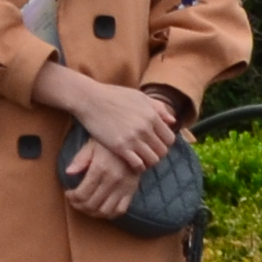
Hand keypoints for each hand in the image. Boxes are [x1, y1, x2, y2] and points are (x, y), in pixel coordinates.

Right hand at [51, 67, 179, 172]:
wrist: (89, 98)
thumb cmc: (113, 95)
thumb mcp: (139, 96)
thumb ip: (158, 108)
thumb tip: (172, 121)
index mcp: (152, 115)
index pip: (170, 138)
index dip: (164, 143)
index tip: (156, 143)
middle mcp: (145, 128)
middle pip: (162, 151)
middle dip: (157, 153)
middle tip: (148, 152)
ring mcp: (133, 138)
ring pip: (152, 160)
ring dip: (148, 161)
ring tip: (141, 158)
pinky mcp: (120, 147)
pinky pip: (138, 164)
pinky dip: (138, 166)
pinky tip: (132, 161)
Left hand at [63, 133, 151, 217]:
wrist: (133, 140)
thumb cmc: (108, 142)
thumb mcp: (91, 145)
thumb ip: (80, 159)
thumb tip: (68, 172)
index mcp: (100, 168)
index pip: (82, 193)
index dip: (72, 197)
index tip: (68, 193)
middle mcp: (112, 180)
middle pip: (92, 204)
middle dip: (79, 206)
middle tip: (74, 201)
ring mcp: (123, 187)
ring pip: (105, 211)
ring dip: (92, 213)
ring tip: (85, 206)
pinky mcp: (132, 190)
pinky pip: (121, 209)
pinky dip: (109, 214)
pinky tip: (101, 208)